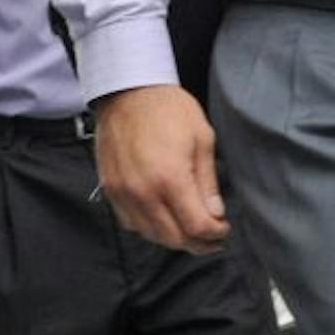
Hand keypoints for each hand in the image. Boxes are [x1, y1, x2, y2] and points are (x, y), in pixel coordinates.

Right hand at [93, 85, 229, 253]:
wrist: (127, 90)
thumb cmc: (167, 108)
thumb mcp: (202, 139)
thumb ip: (208, 182)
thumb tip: (215, 214)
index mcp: (170, 178)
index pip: (197, 227)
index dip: (216, 234)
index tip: (224, 229)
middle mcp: (143, 192)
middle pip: (174, 239)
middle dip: (198, 243)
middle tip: (212, 238)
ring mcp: (123, 193)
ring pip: (151, 235)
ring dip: (174, 238)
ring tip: (191, 230)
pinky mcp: (111, 189)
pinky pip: (130, 223)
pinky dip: (149, 228)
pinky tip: (163, 218)